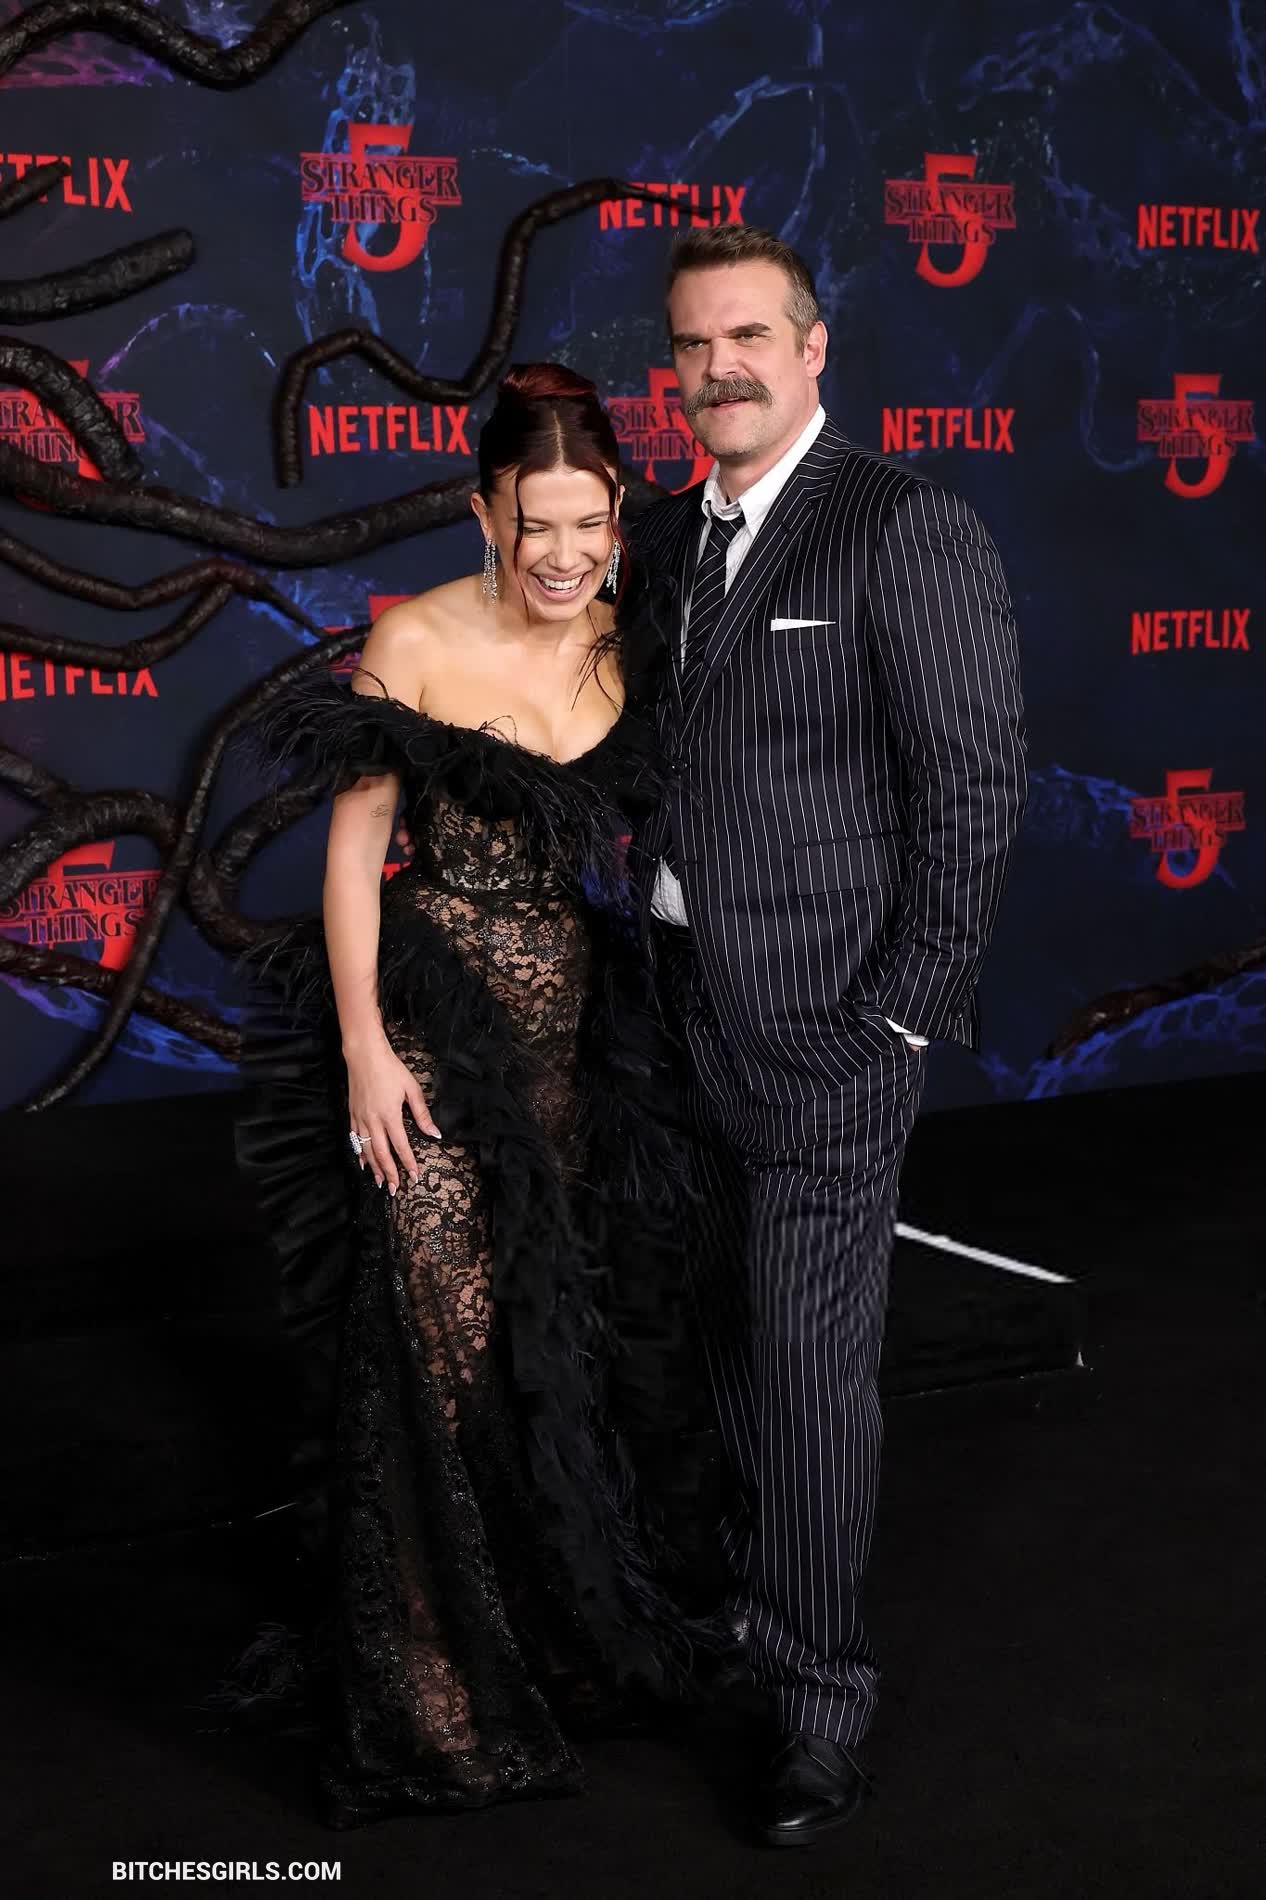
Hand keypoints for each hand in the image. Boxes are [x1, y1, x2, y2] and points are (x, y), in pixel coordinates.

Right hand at [344, 1034, 440, 1194]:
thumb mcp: (411, 1089)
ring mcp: (360, 1118)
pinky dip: (358, 1153)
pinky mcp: (352, 1113)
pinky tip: (362, 1162)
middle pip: (381, 1153)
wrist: (364, 1055)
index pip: (401, 1146)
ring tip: (379, 1182)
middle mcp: (373, 1120)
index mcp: (390, 1115)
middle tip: (394, 1189)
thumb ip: (422, 1114)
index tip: (414, 1176)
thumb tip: (434, 1133)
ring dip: (374, 1168)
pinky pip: (354, 1139)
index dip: (408, 1163)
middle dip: (389, 1173)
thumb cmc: (390, 1069)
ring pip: (366, 1149)